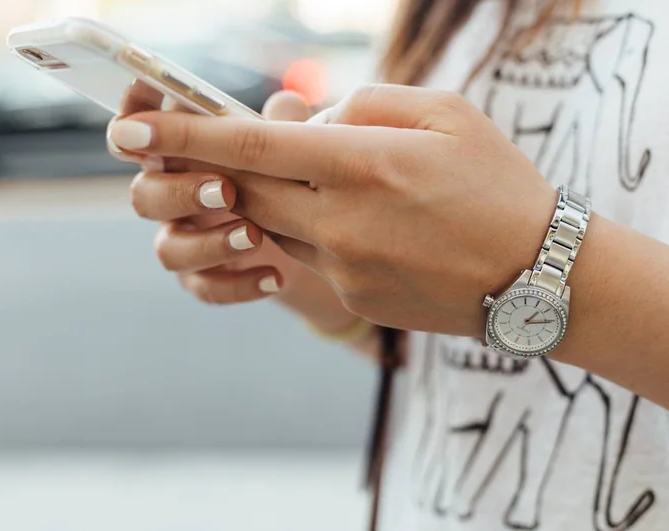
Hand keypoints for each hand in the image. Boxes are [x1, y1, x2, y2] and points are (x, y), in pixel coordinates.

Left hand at [108, 84, 557, 336]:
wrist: (539, 277)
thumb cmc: (499, 184)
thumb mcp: (446, 113)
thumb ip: (365, 104)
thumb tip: (308, 119)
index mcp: (364, 163)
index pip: (250, 145)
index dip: (183, 135)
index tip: (129, 131)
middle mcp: (341, 220)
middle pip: (246, 188)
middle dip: (221, 167)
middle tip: (215, 149)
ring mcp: (344, 267)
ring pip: (275, 223)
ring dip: (280, 197)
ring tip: (335, 182)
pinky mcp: (352, 296)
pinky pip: (310, 255)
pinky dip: (317, 229)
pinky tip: (369, 224)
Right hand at [108, 91, 309, 303]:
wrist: (312, 241)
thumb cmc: (287, 176)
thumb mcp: (290, 147)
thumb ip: (283, 126)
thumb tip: (287, 104)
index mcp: (181, 152)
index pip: (140, 131)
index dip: (133, 119)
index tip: (145, 114)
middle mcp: (172, 195)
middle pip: (144, 195)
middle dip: (180, 192)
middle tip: (226, 190)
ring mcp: (184, 239)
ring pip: (168, 249)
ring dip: (208, 243)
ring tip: (255, 236)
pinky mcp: (203, 277)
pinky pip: (204, 287)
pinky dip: (238, 284)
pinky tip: (275, 276)